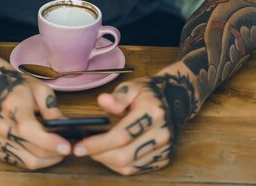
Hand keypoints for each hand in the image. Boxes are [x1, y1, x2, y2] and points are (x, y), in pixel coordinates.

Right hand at [0, 55, 70, 169]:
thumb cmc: (18, 86)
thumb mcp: (39, 89)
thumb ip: (51, 110)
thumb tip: (65, 129)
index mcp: (13, 106)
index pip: (30, 129)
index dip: (50, 141)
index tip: (67, 146)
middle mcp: (2, 126)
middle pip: (33, 149)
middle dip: (55, 152)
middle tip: (71, 147)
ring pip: (29, 161)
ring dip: (48, 160)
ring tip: (61, 151)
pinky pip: (21, 162)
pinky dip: (37, 160)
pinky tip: (46, 151)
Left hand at [73, 70, 197, 175]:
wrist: (174, 99)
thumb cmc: (149, 93)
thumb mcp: (132, 87)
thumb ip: (118, 96)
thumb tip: (102, 101)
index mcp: (153, 113)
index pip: (122, 135)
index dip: (98, 143)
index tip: (80, 146)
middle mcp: (161, 133)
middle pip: (125, 155)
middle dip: (99, 155)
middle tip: (83, 150)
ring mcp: (164, 148)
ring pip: (130, 166)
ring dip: (107, 162)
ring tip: (95, 151)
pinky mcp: (164, 158)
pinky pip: (137, 169)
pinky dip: (120, 166)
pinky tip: (110, 155)